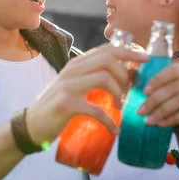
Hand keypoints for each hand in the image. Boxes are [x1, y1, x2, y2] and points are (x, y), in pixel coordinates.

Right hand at [26, 44, 148, 144]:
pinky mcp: (66, 104)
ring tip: (120, 107)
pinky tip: (114, 130)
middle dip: (125, 73)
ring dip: (119, 94)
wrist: (32, 124)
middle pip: (108, 59)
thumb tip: (128, 73)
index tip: (146, 60)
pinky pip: (96, 109)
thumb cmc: (58, 105)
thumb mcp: (76, 86)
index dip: (129, 52)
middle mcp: (72, 70)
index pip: (107, 49)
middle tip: (129, 91)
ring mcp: (68, 86)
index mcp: (77, 64)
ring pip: (104, 78)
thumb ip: (96, 77)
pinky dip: (109, 121)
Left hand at [137, 63, 178, 150]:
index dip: (157, 80)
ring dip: (162, 111)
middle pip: (175, 86)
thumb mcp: (160, 96)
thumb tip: (130, 71)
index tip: (143, 92)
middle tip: (140, 111)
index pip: (172, 70)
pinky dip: (173, 119)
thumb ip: (147, 83)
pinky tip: (161, 125)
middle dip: (155, 100)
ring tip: (148, 121)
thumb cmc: (173, 111)